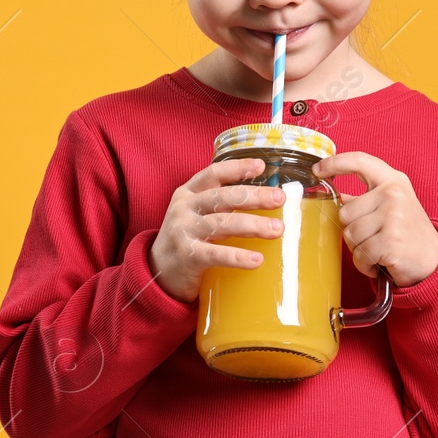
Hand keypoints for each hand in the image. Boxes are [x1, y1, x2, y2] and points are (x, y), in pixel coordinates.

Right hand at [149, 157, 284, 302]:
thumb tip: (267, 199)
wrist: (157, 271)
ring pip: (222, 223)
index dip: (237, 167)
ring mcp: (183, 231)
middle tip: (279, 199)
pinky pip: (215, 254)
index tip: (261, 166)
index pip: (213, 173)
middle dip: (254, 196)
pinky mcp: (186, 256)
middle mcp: (185, 208)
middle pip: (223, 197)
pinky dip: (237, 256)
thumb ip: (221, 205)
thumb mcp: (196, 213)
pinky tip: (256, 260)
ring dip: (252, 225)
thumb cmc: (187, 238)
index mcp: (188, 193)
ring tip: (277, 230)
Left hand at [312, 151, 437, 287]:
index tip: (317, 170)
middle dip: (352, 231)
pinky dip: (365, 264)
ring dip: (358, 250)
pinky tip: (379, 262)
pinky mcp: (391, 241)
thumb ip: (365, 199)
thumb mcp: (391, 206)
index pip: (360, 161)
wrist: (433, 259)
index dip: (335, 163)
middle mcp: (393, 194)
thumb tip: (335, 196)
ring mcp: (393, 216)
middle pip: (345, 212)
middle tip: (372, 238)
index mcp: (392, 180)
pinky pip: (360, 254)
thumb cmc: (407, 232)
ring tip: (377, 250)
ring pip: (350, 235)